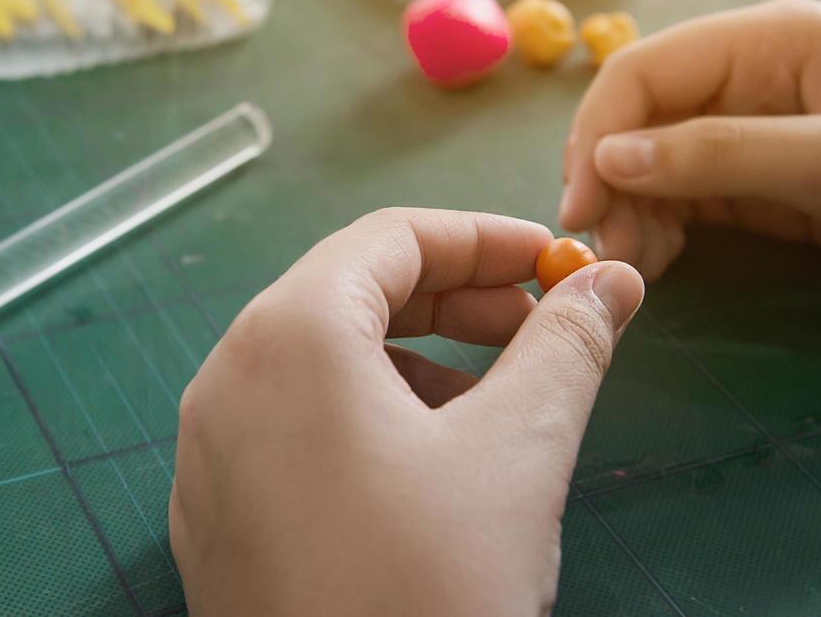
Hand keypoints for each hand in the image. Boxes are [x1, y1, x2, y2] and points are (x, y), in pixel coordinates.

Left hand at [170, 208, 644, 616]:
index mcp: (288, 334)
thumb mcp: (518, 453)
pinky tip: (425, 474)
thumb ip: (566, 347)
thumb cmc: (427, 585)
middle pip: (348, 292)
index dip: (484, 238)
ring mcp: (209, 451)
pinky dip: (363, 419)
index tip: (557, 265)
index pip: (390, 237)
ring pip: (319, 363)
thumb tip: (611, 280)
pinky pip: (290, 427)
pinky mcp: (213, 516)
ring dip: (414, 363)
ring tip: (493, 412)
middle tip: (537, 330)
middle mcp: (227, 376)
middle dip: (453, 300)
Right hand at [560, 0, 820, 306]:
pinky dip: (667, 230)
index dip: (597, 135)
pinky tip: (659, 263)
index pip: (644, 72)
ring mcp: (763, 135)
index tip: (579, 210)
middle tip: (601, 254)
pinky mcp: (778, 188)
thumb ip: (721, 157)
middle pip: (643, 120)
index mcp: (768, 42)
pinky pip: (696, 201)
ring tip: (632, 267)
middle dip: (609, 180)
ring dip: (633, 211)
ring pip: (660, 166)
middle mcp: (752, 80)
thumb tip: (606, 161)